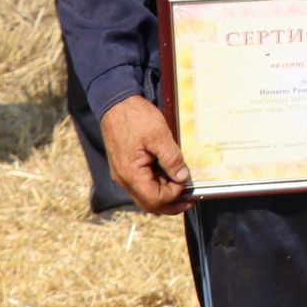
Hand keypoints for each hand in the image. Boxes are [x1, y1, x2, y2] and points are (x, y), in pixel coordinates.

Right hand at [98, 95, 192, 213]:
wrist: (115, 103)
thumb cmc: (136, 117)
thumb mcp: (159, 135)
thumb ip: (171, 158)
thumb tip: (183, 178)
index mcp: (130, 174)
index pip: (153, 199)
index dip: (173, 195)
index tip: (186, 183)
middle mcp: (124, 179)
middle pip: (149, 203)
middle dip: (171, 203)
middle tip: (191, 199)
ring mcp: (124, 174)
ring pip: (146, 194)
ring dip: (165, 194)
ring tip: (184, 187)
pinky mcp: (126, 167)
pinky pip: (143, 183)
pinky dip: (158, 183)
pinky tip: (171, 175)